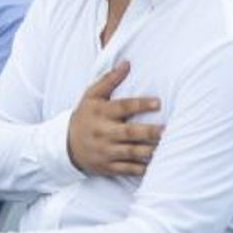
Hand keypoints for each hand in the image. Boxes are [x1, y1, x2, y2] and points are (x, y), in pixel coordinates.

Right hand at [67, 61, 163, 175]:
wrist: (66, 145)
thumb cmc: (85, 116)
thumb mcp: (91, 96)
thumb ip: (109, 80)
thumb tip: (127, 63)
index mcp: (100, 112)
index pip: (122, 107)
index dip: (140, 104)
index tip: (158, 102)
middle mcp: (102, 132)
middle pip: (129, 132)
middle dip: (149, 132)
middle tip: (167, 129)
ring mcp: (105, 151)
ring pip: (130, 152)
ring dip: (149, 150)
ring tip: (165, 146)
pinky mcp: (107, 166)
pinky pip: (127, 168)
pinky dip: (141, 168)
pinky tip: (154, 164)